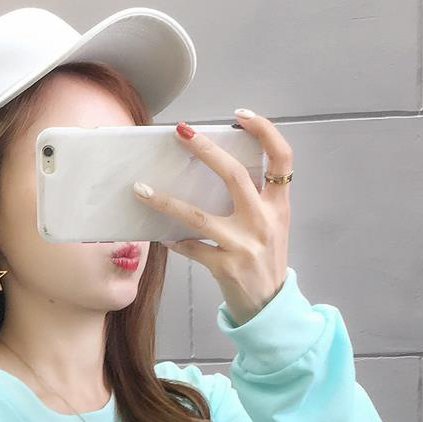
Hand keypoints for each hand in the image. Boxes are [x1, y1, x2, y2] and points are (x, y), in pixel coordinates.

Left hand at [133, 112, 292, 324]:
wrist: (271, 306)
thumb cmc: (266, 260)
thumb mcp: (273, 225)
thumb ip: (256, 199)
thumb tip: (218, 168)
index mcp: (278, 205)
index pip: (281, 158)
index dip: (264, 131)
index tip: (239, 115)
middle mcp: (264, 221)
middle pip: (234, 175)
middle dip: (205, 150)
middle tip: (180, 132)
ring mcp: (244, 245)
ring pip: (198, 216)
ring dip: (166, 201)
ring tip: (141, 189)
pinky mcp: (226, 268)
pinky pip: (191, 248)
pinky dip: (174, 241)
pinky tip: (161, 235)